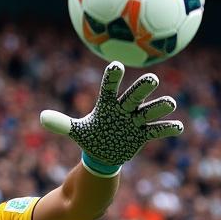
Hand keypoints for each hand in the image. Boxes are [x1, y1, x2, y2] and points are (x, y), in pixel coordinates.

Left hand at [40, 62, 182, 173]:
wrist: (103, 153)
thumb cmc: (91, 137)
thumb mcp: (77, 131)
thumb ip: (62, 124)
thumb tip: (41, 117)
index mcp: (107, 104)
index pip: (109, 87)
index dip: (113, 77)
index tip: (116, 66)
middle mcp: (124, 108)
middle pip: (134, 96)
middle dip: (142, 88)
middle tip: (151, 80)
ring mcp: (135, 120)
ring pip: (149, 111)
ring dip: (158, 107)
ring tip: (169, 103)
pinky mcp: (143, 134)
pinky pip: (157, 130)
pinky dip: (167, 128)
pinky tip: (179, 127)